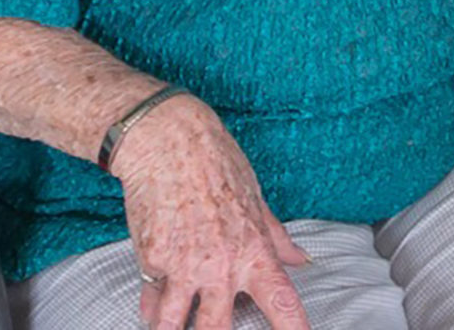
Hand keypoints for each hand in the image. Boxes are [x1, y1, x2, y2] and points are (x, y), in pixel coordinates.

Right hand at [111, 94, 311, 329]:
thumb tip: (302, 259)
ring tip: (175, 329)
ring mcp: (183, 267)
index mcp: (254, 250)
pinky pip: (151, 301)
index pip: (281, 301)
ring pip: (172, 327)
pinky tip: (156, 309)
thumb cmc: (217, 164)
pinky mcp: (151, 261)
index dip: (293, 329)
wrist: (170, 142)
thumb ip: (277, 238)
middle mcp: (221, 266)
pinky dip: (153, 309)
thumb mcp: (256, 200)